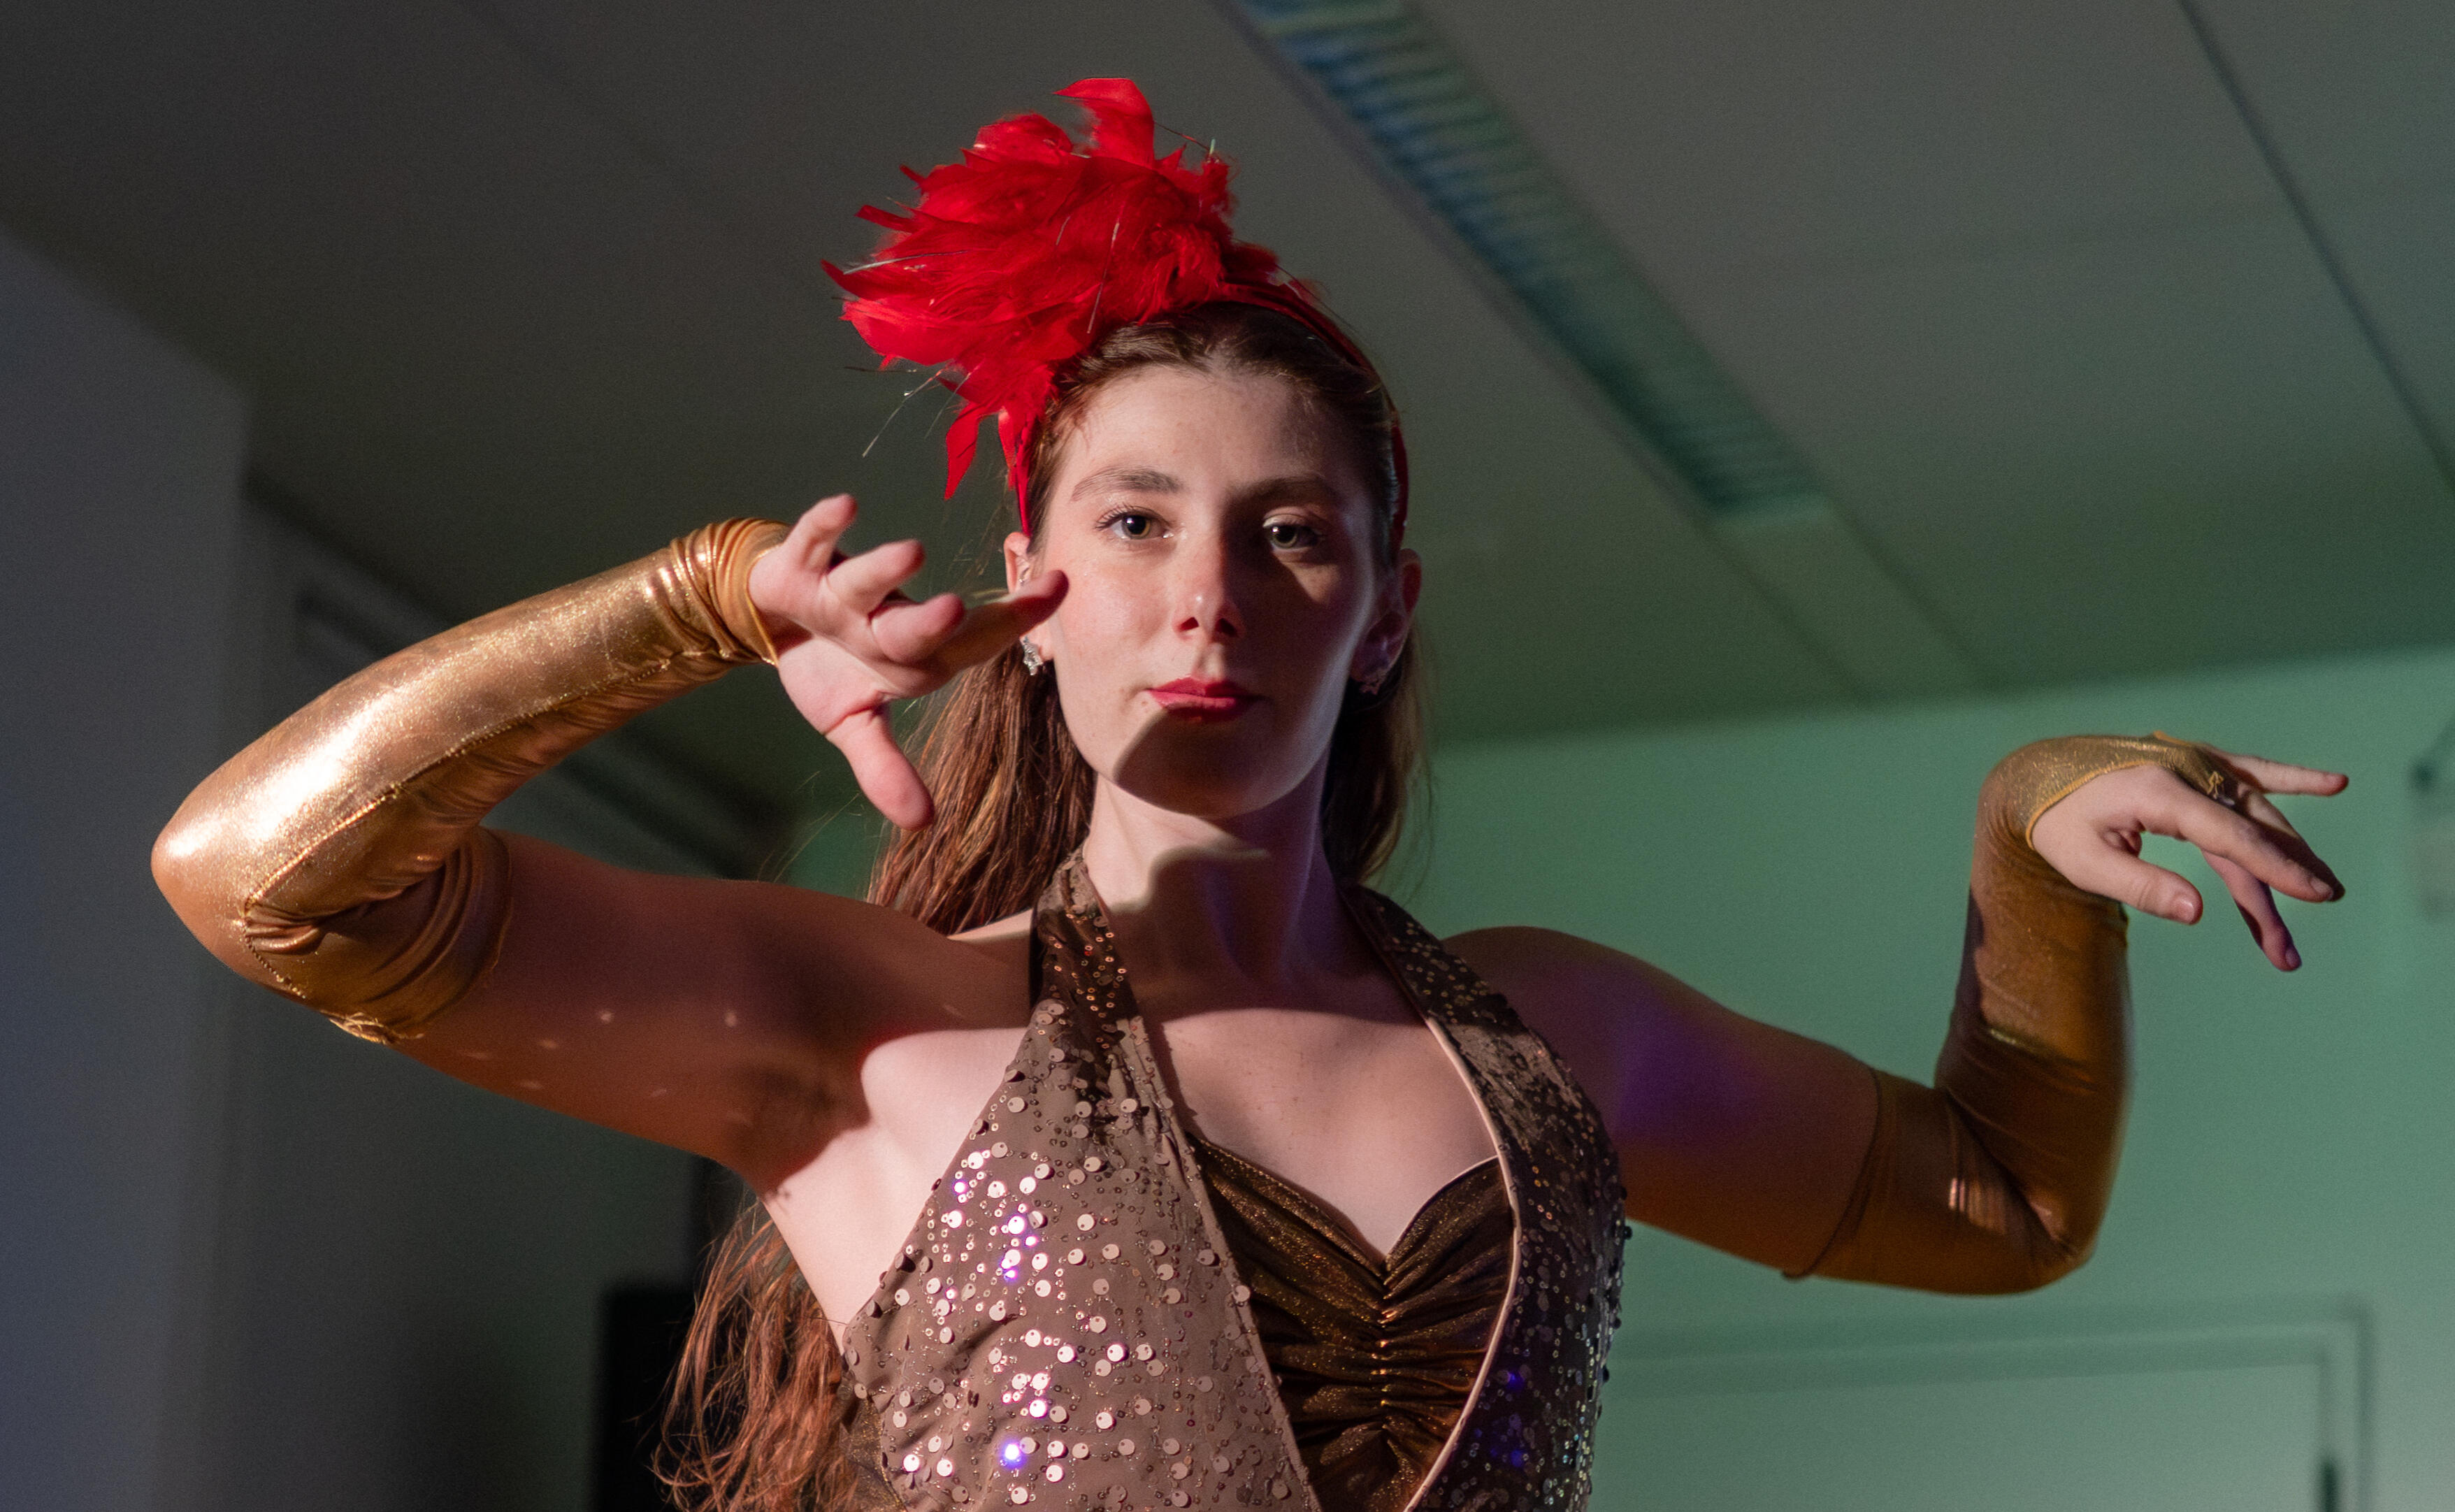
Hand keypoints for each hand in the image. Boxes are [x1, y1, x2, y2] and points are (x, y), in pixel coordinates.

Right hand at [748, 495, 1064, 828]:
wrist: (768, 623)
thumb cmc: (830, 668)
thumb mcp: (852, 725)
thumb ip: (885, 769)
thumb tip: (923, 823)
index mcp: (912, 655)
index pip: (972, 641)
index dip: (1014, 620)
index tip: (1058, 588)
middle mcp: (885, 619)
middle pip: (915, 624)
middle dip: (936, 621)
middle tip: (960, 609)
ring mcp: (843, 592)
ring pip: (866, 581)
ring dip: (885, 569)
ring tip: (912, 553)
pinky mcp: (798, 570)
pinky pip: (813, 542)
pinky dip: (824, 526)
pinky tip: (846, 506)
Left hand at [2030, 745, 2345, 970]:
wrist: (2036, 776)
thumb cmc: (2056, 825)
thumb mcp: (2083, 863)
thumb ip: (2139, 886)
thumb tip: (2197, 912)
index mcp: (2157, 792)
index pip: (2229, 836)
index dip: (2274, 868)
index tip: (2315, 895)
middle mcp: (2184, 770)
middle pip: (2249, 830)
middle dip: (2285, 877)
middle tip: (2316, 917)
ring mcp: (2193, 763)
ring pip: (2256, 814)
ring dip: (2288, 855)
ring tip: (2323, 891)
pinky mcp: (2196, 764)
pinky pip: (2252, 771)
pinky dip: (2292, 779)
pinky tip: (2336, 782)